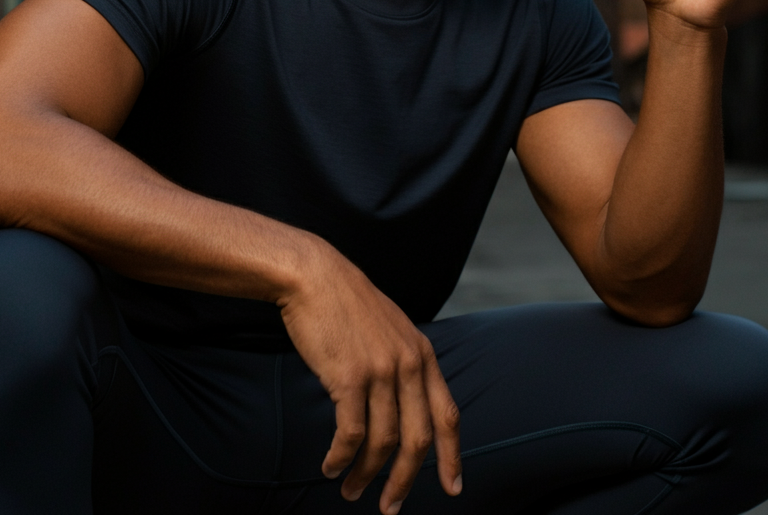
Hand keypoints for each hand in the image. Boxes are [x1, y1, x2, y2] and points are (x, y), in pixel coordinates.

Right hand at [277, 244, 461, 513]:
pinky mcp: (349, 377)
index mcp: (423, 353)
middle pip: (417, 440)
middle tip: (389, 507)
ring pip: (382, 442)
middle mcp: (409, 364)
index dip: (452, 457)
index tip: (452, 488)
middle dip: (404, 481)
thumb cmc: (346, 303)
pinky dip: (341, 457)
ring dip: (365, 475)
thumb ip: (404, 361)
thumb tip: (405, 405)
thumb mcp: (391, 328)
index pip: (447, 415)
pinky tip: (331, 465)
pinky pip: (350, 434)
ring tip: (349, 489)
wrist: (315, 276)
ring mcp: (381, 371)